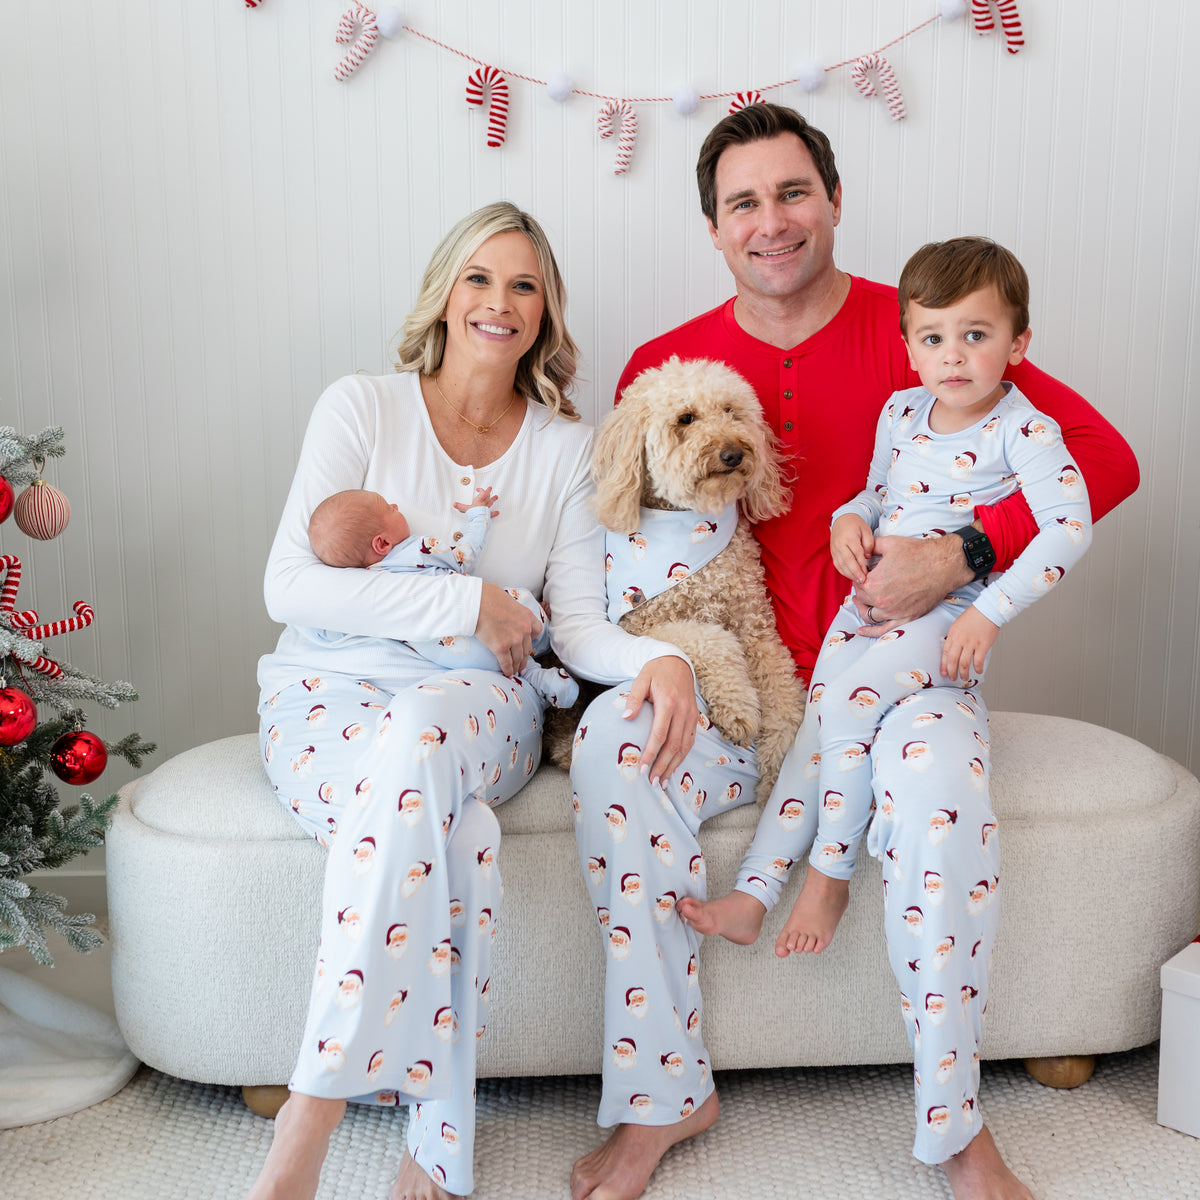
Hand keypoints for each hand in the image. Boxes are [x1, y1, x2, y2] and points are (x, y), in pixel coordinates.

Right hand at [454, 486, 499, 517]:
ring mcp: (486, 509)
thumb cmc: (474, 513)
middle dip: (488, 492)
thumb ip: (460, 506)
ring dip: (493, 499)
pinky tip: (497, 512)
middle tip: (490, 488)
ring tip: (496, 497)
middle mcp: (483, 504)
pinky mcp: (488, 515)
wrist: (479, 519)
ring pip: (490, 502)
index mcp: (478, 501)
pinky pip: (492, 513)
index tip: (479, 489)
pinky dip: (495, 513)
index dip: (481, 490)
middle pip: (487, 496)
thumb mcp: (465, 508)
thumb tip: (455, 504)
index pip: (481, 493)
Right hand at [474, 581, 541, 675]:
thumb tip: (506, 608)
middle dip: (524, 658)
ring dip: (517, 666)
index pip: (537, 631)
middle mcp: (524, 629)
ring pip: (518, 658)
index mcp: (527, 616)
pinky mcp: (501, 648)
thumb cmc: (487, 596)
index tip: (526, 645)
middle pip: (527, 648)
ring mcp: (514, 639)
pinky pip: (506, 663)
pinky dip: (507, 670)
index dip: (531, 640)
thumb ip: (512, 609)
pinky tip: (506, 673)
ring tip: (514, 671)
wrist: (475, 601)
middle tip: (521, 664)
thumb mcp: (507, 599)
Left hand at [622, 656, 698, 786]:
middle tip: (651, 782)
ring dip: (673, 766)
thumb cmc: (655, 671)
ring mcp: (691, 715)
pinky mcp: (695, 717)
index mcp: (668, 702)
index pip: (660, 734)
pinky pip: (690, 741)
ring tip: (661, 781)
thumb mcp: (641, 679)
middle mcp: (683, 711)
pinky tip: (673, 768)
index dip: (651, 753)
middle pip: (674, 745)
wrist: (677, 661)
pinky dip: (682, 757)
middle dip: (662, 766)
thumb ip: (634, 699)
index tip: (641, 768)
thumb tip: (625, 718)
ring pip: (684, 746)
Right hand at [830, 514, 874, 584]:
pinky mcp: (833, 553)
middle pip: (847, 561)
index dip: (862, 565)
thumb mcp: (866, 530)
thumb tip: (867, 557)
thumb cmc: (856, 525)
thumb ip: (869, 543)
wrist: (842, 519)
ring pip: (841, 565)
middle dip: (855, 572)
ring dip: (849, 574)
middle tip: (863, 581)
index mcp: (849, 537)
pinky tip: (851, 576)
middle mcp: (840, 544)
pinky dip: (844, 572)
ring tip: (858, 581)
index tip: (868, 573)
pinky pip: (837, 565)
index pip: (856, 553)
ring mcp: (835, 549)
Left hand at [852, 533, 972, 637]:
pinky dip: (871, 632)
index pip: (856, 584)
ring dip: (863, 608)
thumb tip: (861, 550)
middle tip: (863, 585)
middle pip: (862, 600)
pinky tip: (862, 631)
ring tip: (862, 602)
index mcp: (873, 583)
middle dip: (860, 591)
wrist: (944, 564)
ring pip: (869, 615)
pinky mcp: (906, 618)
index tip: (861, 573)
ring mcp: (894, 612)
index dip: (857, 577)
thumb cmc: (918, 553)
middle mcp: (881, 600)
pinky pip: (884, 630)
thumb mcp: (889, 544)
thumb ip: (870, 547)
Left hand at [941, 606, 998, 681]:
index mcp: (953, 635)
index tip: (943, 672)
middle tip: (952, 678)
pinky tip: (978, 671)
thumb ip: (954, 638)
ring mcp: (971, 643)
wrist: (987, 610)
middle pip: (952, 660)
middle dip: (951, 671)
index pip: (945, 653)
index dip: (944, 664)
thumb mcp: (958, 625)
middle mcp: (960, 640)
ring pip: (964, 663)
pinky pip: (978, 661)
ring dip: (963, 673)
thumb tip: (952, 650)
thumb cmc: (973, 617)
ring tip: (964, 677)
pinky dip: (977, 668)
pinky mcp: (982, 645)